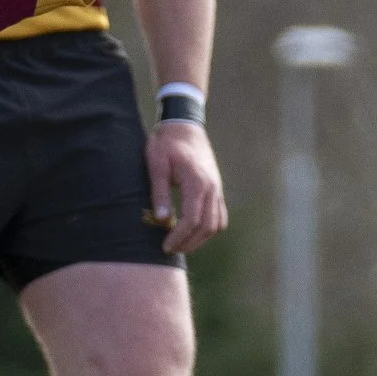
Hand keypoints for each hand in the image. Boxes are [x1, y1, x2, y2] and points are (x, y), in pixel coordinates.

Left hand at [145, 120, 228, 254]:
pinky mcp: (217, 188)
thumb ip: (159, 192)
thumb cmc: (166, 143)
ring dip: (200, 238)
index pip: (192, 219)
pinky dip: (209, 229)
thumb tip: (162, 219)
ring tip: (181, 244)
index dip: (179, 236)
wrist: (184, 125)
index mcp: (196, 181)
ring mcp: (217, 188)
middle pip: (206, 226)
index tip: (165, 246)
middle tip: (170, 249)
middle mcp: (212, 187)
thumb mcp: (156, 165)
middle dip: (189, 242)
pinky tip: (193, 232)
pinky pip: (219, 216)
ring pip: (216, 224)